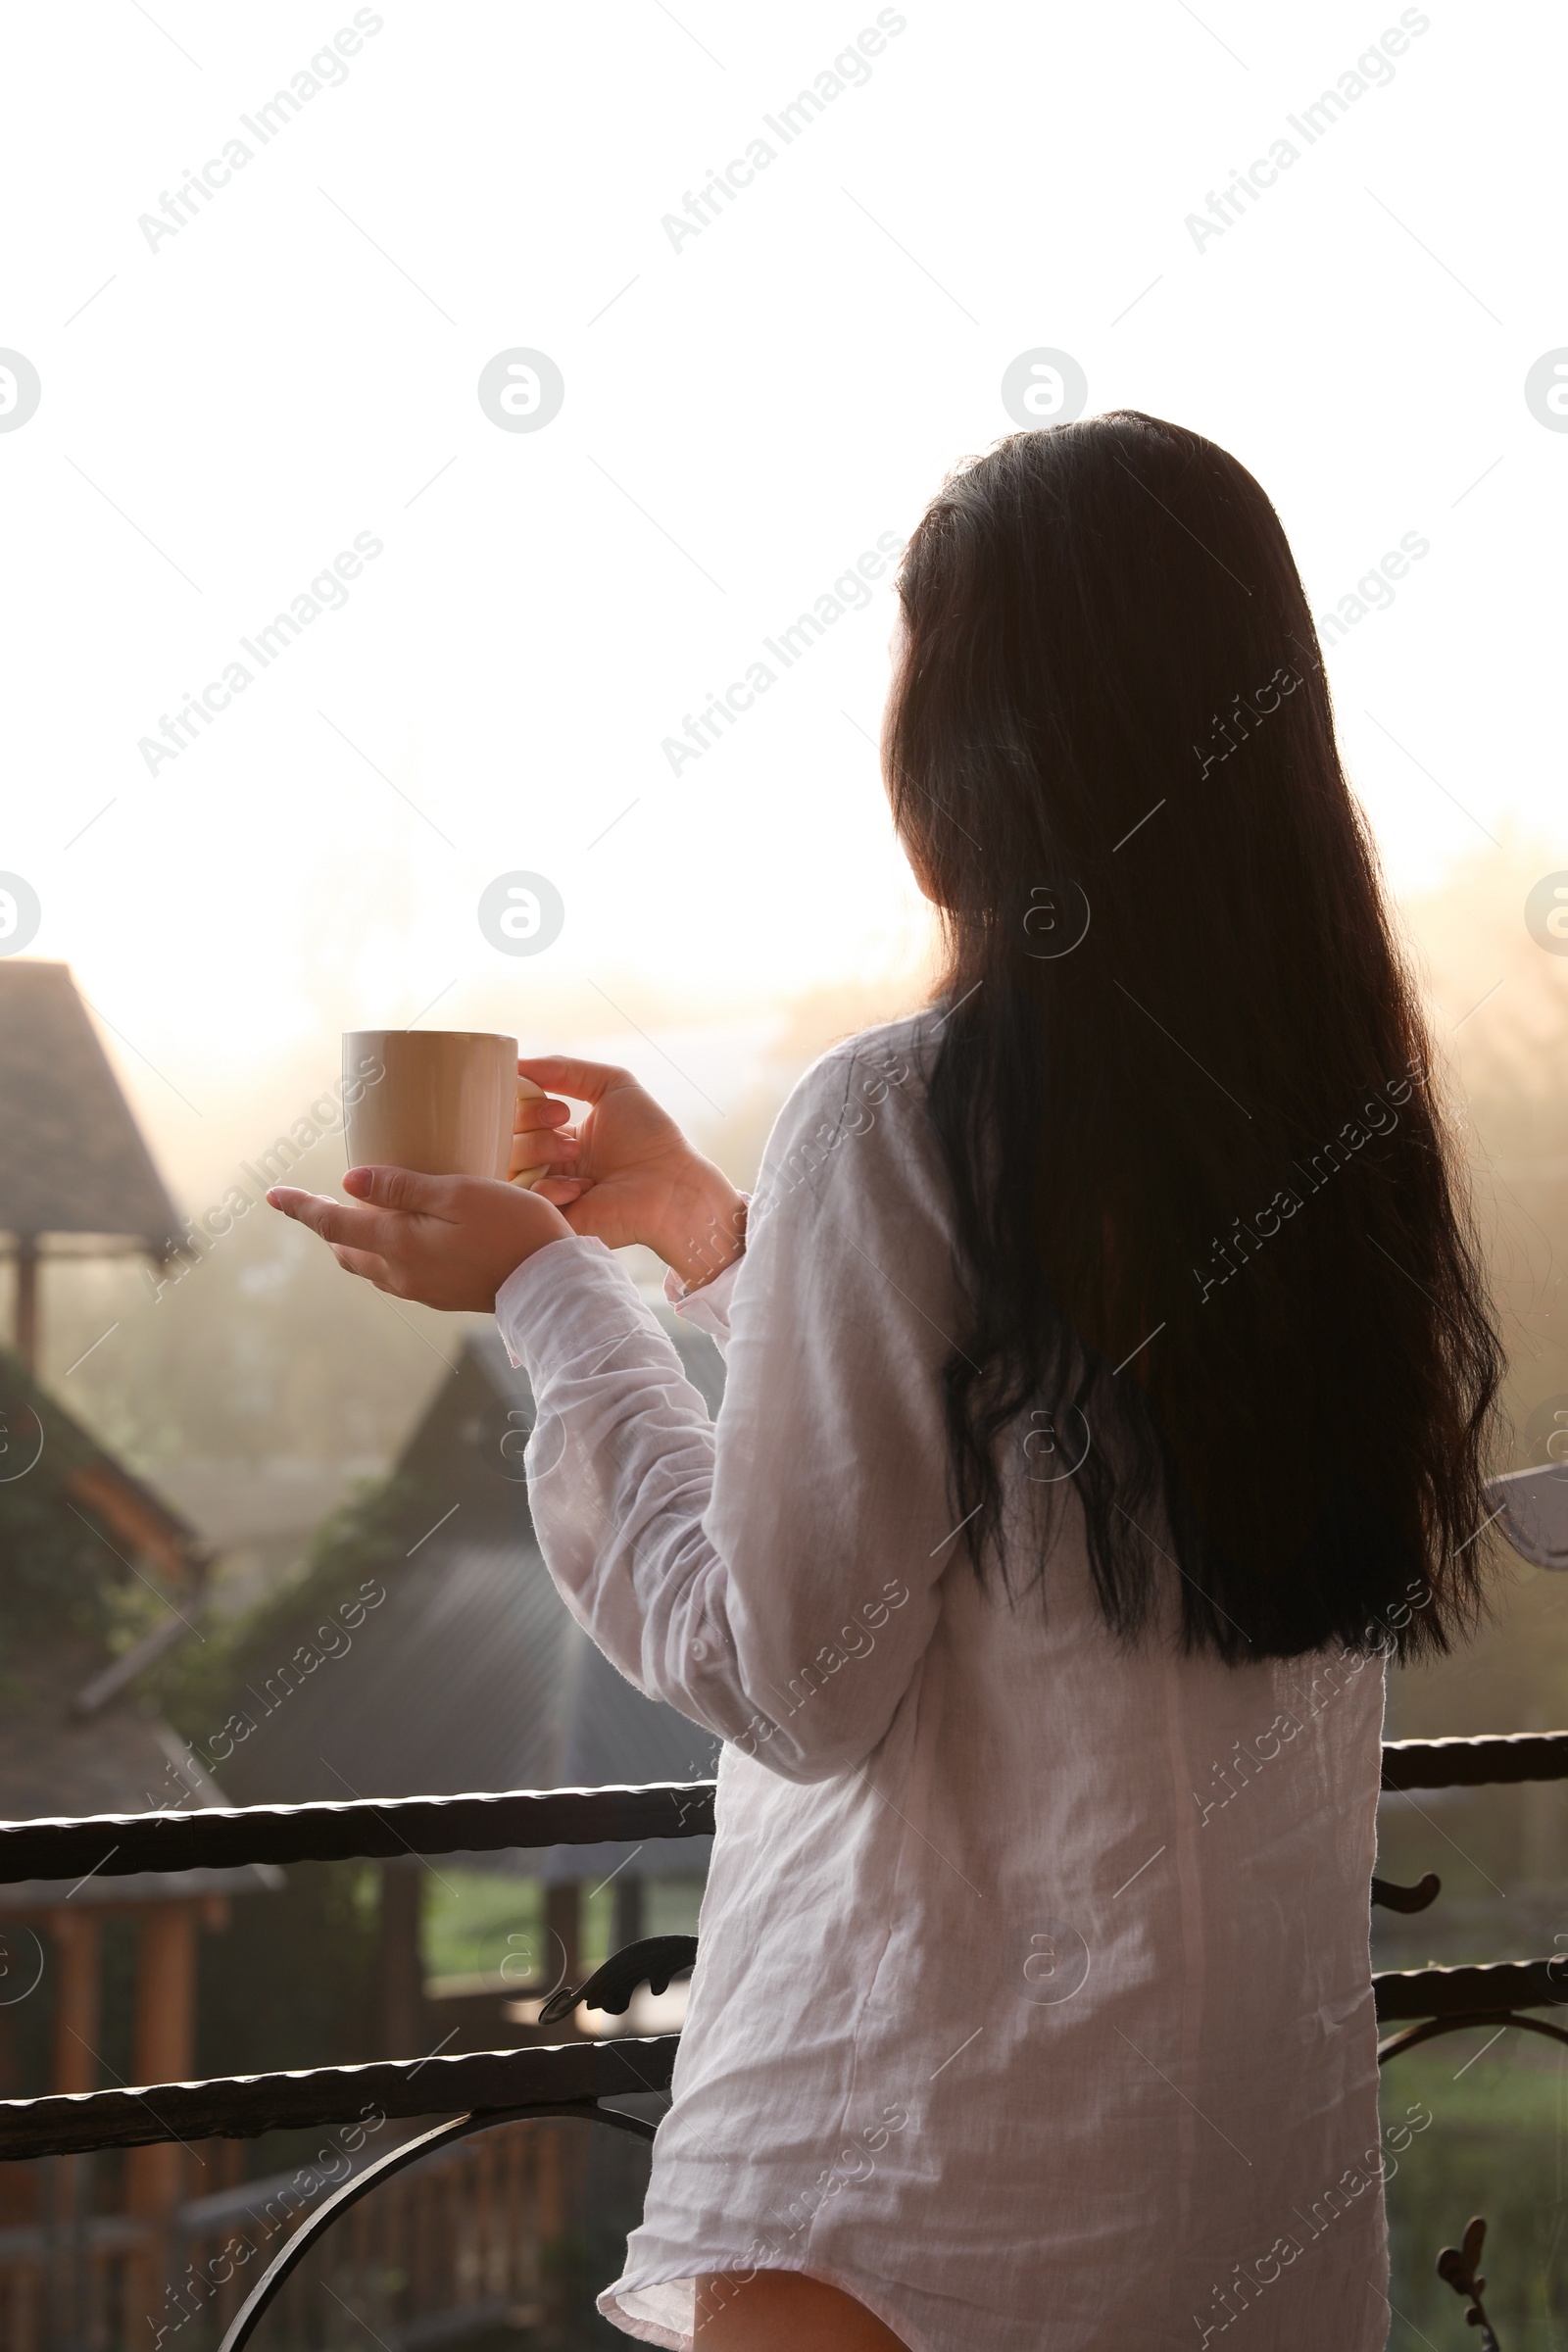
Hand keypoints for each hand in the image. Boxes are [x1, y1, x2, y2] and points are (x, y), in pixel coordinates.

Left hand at [266, 1166, 572, 1310]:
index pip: (333, 1223)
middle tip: (314, 1201)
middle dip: (327, 1224)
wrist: (553, 1284)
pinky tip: (403, 1235)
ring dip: (355, 1240)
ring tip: (357, 1214)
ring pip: (369, 1263)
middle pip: (346, 1248)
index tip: (272, 1194)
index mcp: (398, 1243)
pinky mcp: (441, 1294)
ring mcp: (420, 1288)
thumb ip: (403, 1188)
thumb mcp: (458, 1193)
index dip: (301, 1207)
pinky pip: (396, 1272)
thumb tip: (351, 1181)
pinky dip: (384, 1251)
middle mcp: (400, 1272)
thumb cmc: (513, 1227)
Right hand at [513, 1056, 744, 1290]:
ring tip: (574, 1153)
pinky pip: (527, 1201)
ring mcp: (548, 1194)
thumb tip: (517, 1064)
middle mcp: (548, 1165)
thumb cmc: (650, 1136)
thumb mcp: (612, 1085)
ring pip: (508, 1166)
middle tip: (561, 1121)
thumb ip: (565, 1069)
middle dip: (528, 1122)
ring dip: (538, 1151)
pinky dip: (550, 1188)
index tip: (556, 1106)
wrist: (674, 1184)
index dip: (524, 1104)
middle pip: (505, 1138)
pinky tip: (582, 1188)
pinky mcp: (554, 1222)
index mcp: (557, 1137)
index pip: (516, 1115)